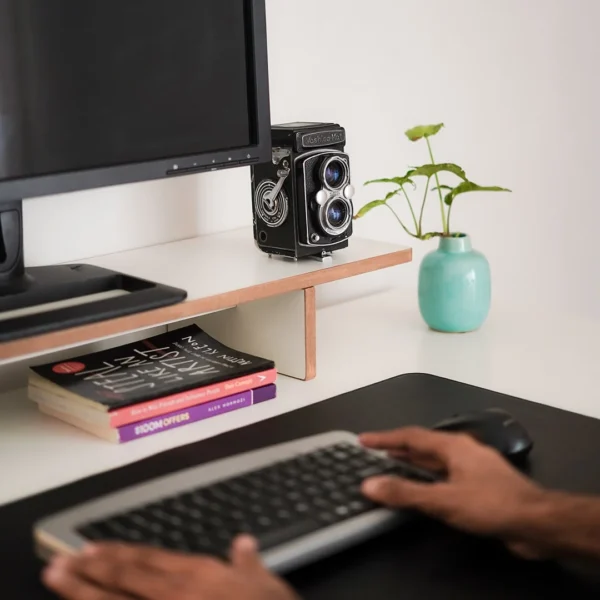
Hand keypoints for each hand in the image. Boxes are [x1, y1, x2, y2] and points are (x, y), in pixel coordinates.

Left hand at [42, 535, 298, 599]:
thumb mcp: (266, 584)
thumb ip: (250, 563)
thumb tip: (244, 542)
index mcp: (199, 575)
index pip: (150, 560)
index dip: (118, 555)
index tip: (91, 549)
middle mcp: (175, 595)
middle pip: (124, 580)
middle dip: (89, 570)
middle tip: (58, 563)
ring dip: (83, 592)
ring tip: (56, 580)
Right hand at [359, 427, 547, 555]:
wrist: (538, 523)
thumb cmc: (491, 504)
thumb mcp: (443, 500)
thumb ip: (405, 493)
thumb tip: (369, 485)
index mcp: (453, 446)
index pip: (411, 436)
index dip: (385, 438)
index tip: (363, 440)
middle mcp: (462, 451)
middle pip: (423, 446)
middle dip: (398, 450)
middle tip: (374, 455)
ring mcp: (474, 467)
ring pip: (436, 462)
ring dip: (413, 465)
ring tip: (391, 469)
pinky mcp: (481, 485)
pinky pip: (446, 476)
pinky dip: (429, 479)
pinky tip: (424, 491)